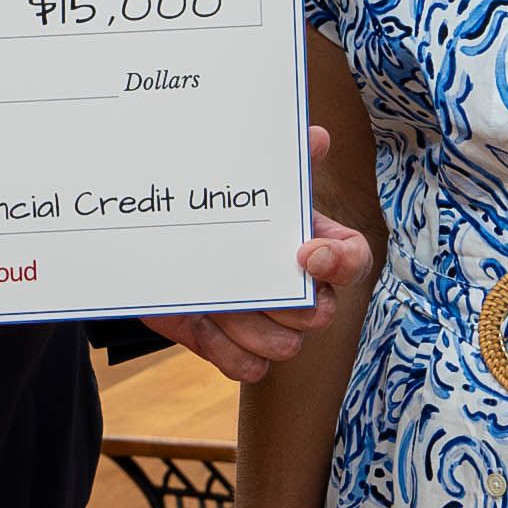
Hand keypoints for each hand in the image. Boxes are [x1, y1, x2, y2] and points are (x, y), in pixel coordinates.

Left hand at [151, 129, 376, 383]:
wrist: (155, 236)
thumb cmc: (213, 204)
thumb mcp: (242, 178)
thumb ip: (278, 164)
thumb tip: (313, 136)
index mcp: (310, 242)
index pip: (352, 259)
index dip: (339, 262)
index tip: (305, 254)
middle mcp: (297, 290)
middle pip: (323, 314)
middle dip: (289, 303)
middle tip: (250, 280)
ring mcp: (266, 322)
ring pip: (286, 347)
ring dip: (250, 326)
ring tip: (216, 299)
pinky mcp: (231, 348)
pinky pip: (249, 370)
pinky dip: (229, 353)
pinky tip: (205, 324)